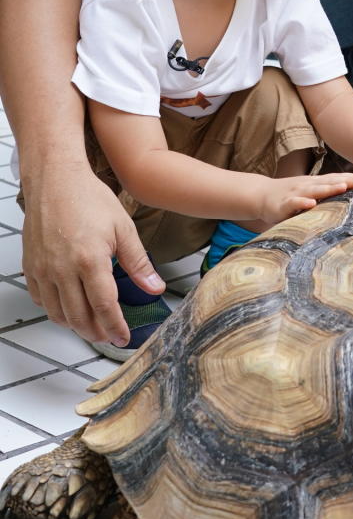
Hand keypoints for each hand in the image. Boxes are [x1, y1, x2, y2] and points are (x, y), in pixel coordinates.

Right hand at [21, 163, 164, 346]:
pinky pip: (40, 300)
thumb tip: (155, 287)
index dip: (115, 327)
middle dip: (97, 332)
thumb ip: (138, 263)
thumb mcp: (123, 228)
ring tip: (92, 325)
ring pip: (57, 313)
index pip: (104, 306)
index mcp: (90, 260)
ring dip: (76, 325)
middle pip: (79, 317)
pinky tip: (68, 306)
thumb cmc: (88, 198)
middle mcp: (62, 269)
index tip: (123, 338)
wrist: (55, 179)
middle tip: (109, 336)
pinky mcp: (30, 266)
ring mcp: (43, 269)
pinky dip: (55, 309)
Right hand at [253, 171, 352, 228]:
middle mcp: (307, 186)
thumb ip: (325, 194)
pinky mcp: (283, 204)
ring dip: (329, 189)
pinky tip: (311, 204)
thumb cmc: (289, 196)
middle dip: (347, 181)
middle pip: (330, 182)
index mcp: (315, 184)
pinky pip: (294, 203)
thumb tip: (349, 197)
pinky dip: (302, 203)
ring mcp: (295, 193)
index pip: (336, 179)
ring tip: (343, 187)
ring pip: (314, 190)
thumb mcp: (309, 192)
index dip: (352, 179)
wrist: (260, 195)